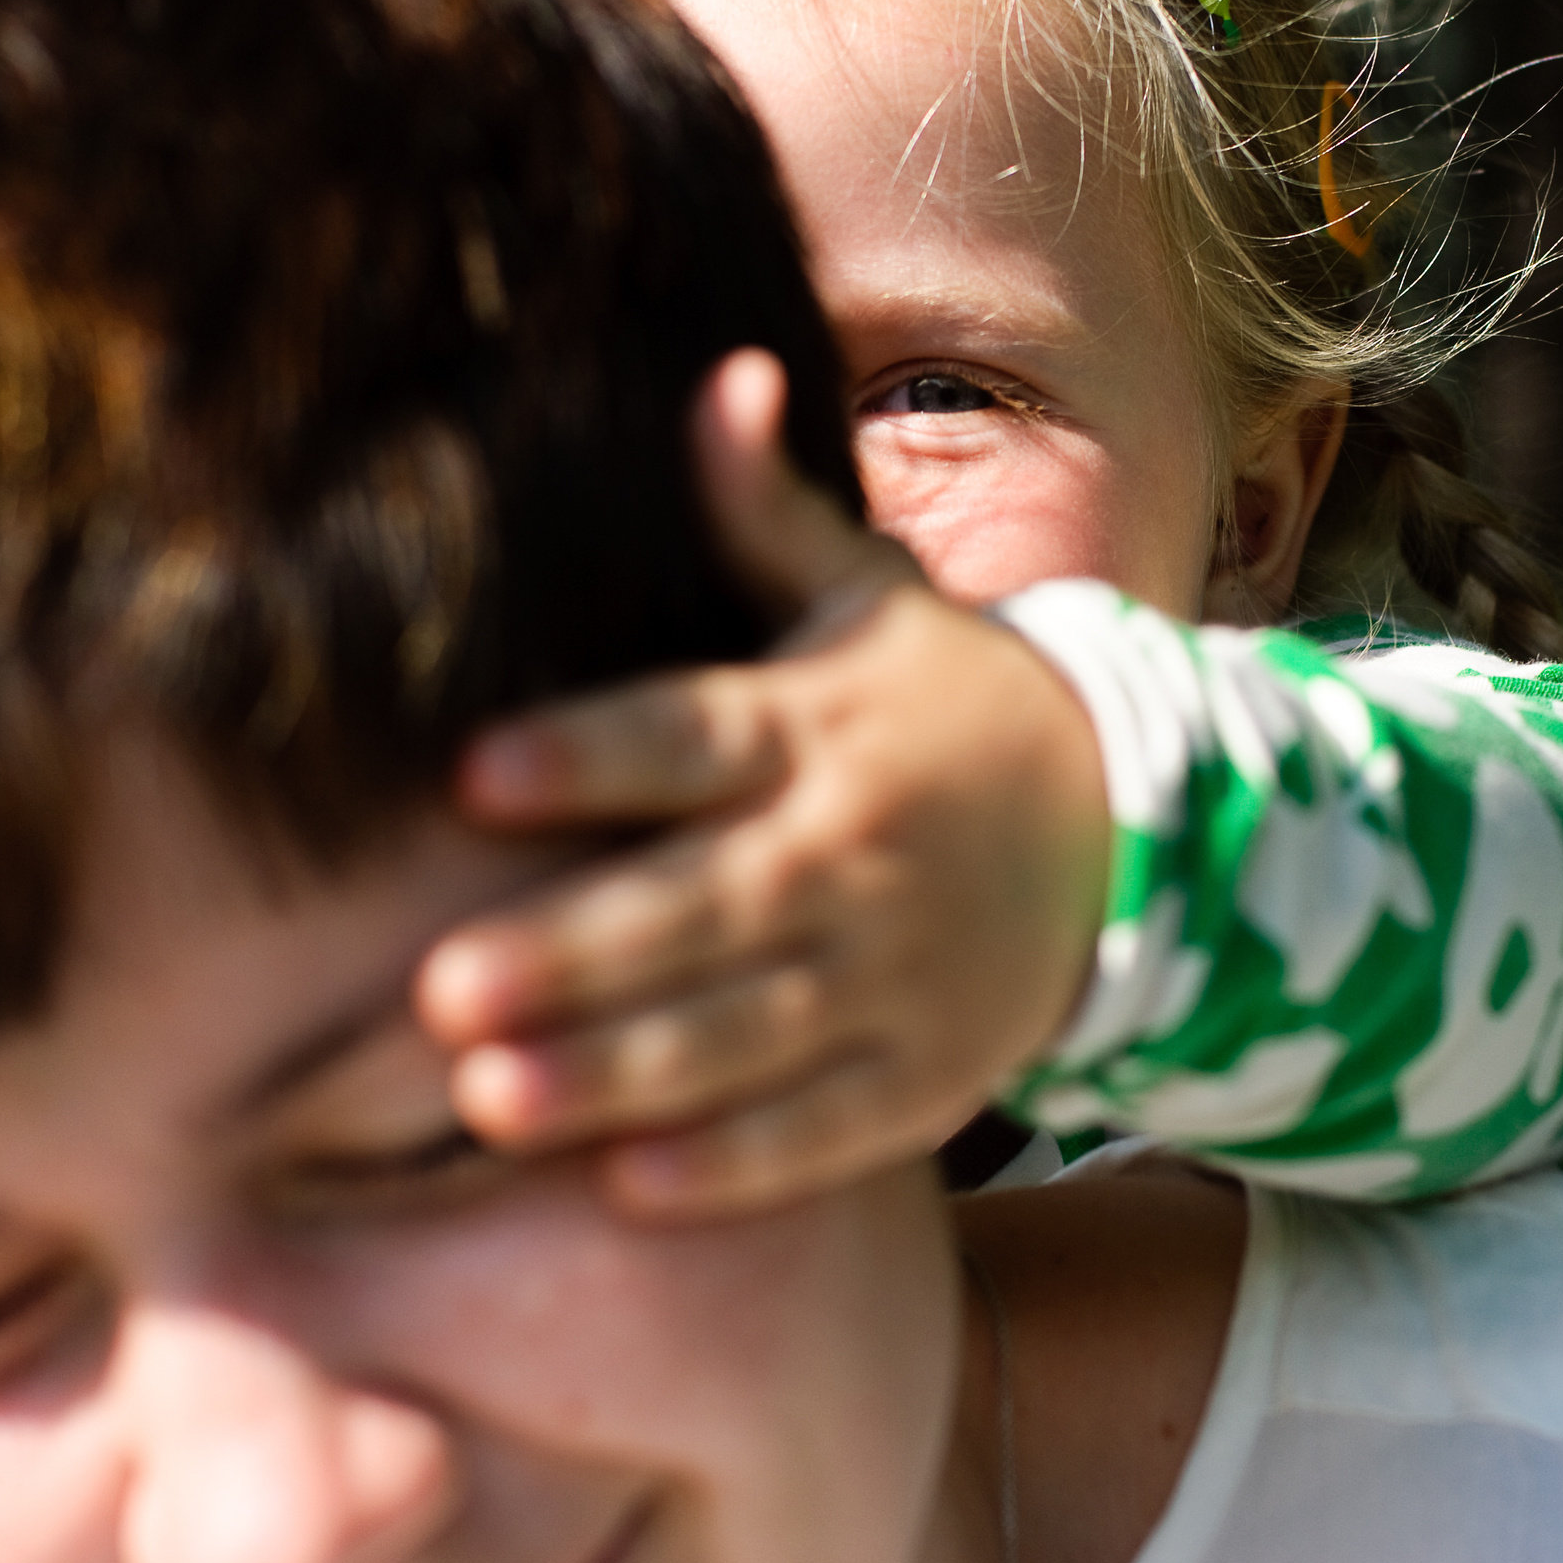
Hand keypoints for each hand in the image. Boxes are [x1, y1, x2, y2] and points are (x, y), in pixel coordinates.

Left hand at [416, 350, 1108, 1218]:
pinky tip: (633, 1189)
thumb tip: (719, 374)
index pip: (690, 735)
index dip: (588, 755)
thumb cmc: (943, 706)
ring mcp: (890, 973)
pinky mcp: (923, 1075)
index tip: (475, 776)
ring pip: (743, 1032)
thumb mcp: (872, 599)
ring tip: (489, 1104)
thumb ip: (765, 512)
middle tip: (439, 992)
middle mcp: (845, 850)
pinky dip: (739, 1161)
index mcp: (814, 726)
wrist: (1123, 830)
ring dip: (619, 1072)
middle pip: (699, 904)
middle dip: (574, 952)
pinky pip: (825, 1125)